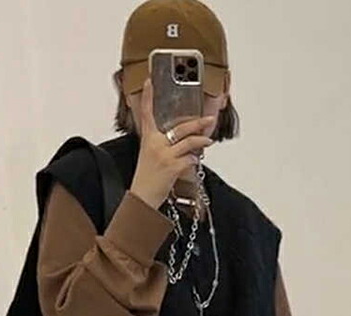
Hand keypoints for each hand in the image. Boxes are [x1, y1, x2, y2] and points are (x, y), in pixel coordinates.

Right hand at [129, 78, 215, 209]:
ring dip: (201, 142)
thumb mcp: (149, 156)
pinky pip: (190, 159)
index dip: (148, 97)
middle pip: (180, 128)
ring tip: (208, 141)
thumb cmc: (146, 178)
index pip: (146, 114)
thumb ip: (162, 145)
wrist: (142, 197)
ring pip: (189, 142)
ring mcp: (164, 155)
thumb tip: (182, 141)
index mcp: (148, 139)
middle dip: (197, 124)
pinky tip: (194, 162)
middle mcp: (155, 144)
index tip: (150, 82)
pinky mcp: (172, 167)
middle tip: (208, 119)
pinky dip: (194, 160)